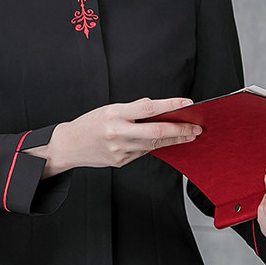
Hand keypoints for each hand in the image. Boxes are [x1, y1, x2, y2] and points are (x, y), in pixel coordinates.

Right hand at [28, 97, 201, 176]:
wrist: (69, 146)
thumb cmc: (90, 124)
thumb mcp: (108, 109)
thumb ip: (133, 108)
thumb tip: (157, 107)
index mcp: (114, 114)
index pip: (148, 108)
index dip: (170, 105)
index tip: (187, 103)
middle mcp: (117, 133)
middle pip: (156, 131)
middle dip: (179, 130)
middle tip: (196, 128)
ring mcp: (119, 150)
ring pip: (153, 144)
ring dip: (174, 140)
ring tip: (189, 135)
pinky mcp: (121, 162)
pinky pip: (144, 152)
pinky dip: (157, 146)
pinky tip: (167, 141)